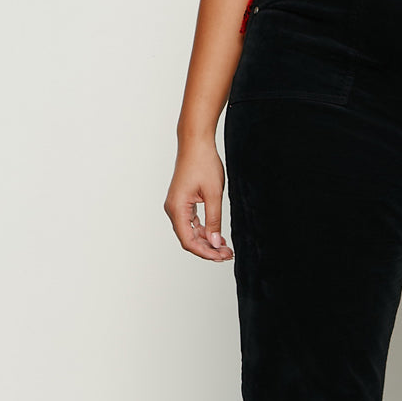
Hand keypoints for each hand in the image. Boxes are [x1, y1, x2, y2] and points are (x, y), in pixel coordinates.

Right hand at [164, 142, 232, 261]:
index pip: (189, 241)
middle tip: (228, 254)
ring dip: (207, 241)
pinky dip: (204, 230)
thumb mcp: (214, 194)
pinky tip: (218, 235)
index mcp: (177, 208)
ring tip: (225, 247)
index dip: (205, 252)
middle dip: (208, 249)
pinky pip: (192, 222)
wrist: (196, 143)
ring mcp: (177, 206)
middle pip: (189, 239)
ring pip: (191, 232)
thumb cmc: (203, 163)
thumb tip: (216, 243)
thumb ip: (214, 220)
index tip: (221, 257)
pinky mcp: (182, 202)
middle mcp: (173, 209)